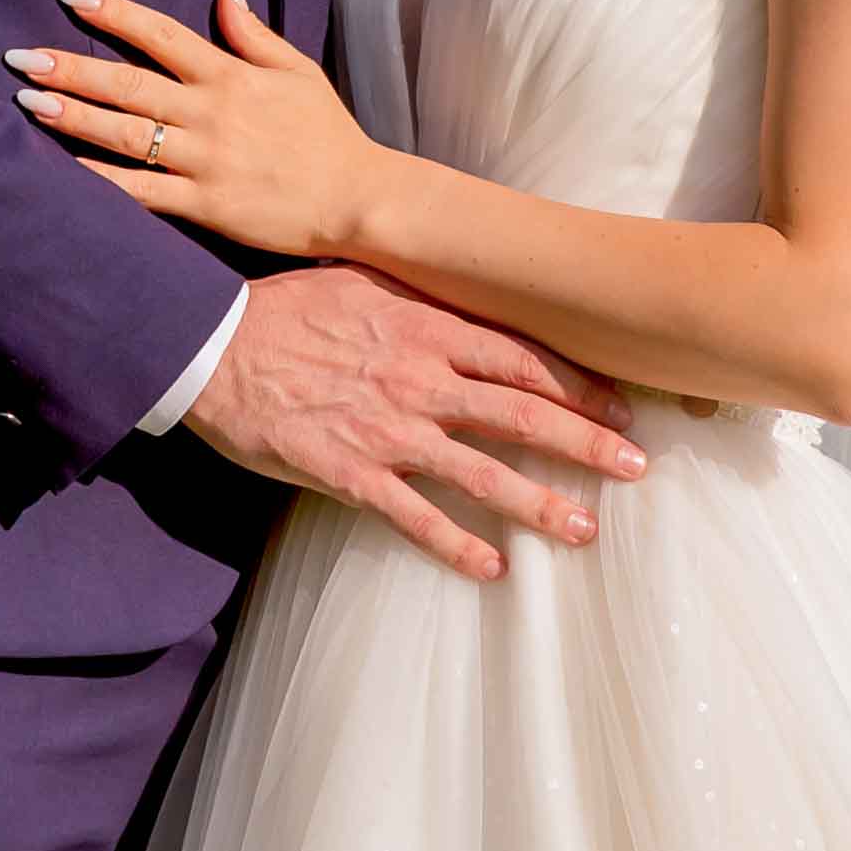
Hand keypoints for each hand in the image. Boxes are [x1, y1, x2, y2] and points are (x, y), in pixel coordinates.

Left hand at [10, 0, 378, 261]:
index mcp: (230, 75)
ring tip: (25, 103)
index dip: (113, 13)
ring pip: (125, 134)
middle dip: (71, 67)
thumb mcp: (297, 70)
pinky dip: (100, 183)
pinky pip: (141, 193)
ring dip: (72, 117)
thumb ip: (251, 31)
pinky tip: (59, 174)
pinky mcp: (203, 205)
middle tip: (19, 57)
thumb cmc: (327, 134)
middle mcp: (211, 112)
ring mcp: (205, 160)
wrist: (359, 199)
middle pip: (129, 83)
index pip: (161, 33)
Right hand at [176, 264, 648, 581]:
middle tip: (637, 467)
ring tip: (586, 530)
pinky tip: (494, 570)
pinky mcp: (352, 474)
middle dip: (587, 442)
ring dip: (541, 503)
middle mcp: (419, 379)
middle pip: (523, 414)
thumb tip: (472, 295)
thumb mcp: (361, 280)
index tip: (620, 405)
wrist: (212, 346)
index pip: (522, 357)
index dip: (579, 384)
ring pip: (482, 473)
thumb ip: (421, 294)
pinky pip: (416, 517)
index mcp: (425, 328)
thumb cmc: (284, 310)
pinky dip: (458, 546)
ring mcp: (389, 431)